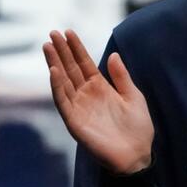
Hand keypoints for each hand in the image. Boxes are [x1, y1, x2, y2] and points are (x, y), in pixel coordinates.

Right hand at [44, 30, 153, 174]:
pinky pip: (63, 101)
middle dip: (61, 51)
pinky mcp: (74, 121)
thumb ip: (121, 77)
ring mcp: (79, 107)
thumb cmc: (138, 127)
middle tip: (52, 32)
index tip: (68, 31)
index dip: (76, 48)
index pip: (84, 63)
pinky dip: (57, 86)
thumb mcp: (133, 96)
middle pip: (70, 69)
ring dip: (54, 64)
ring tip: (48, 46)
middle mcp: (86, 95)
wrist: (137, 154)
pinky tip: (53, 71)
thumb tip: (113, 54)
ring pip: (63, 82)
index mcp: (100, 88)